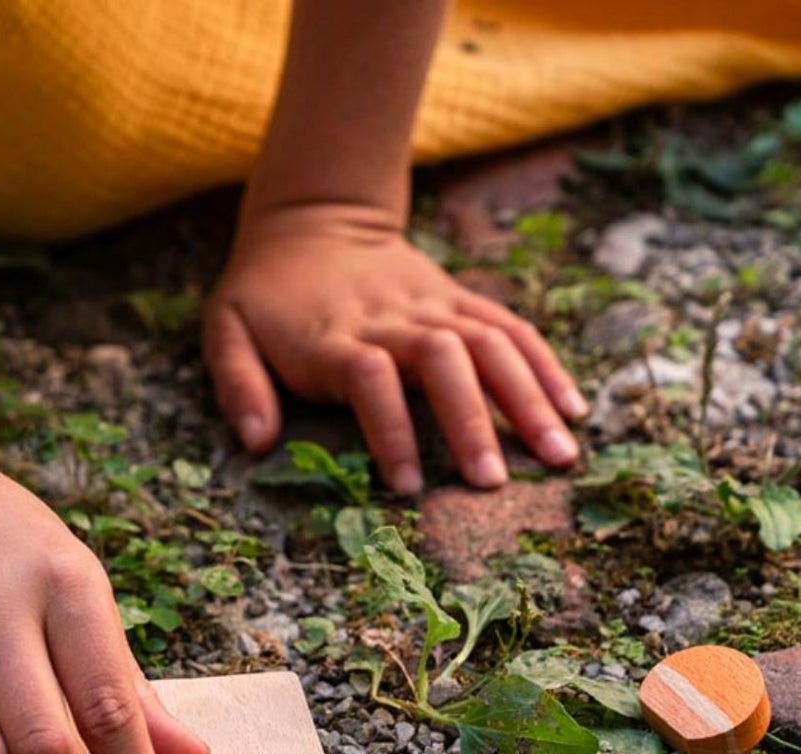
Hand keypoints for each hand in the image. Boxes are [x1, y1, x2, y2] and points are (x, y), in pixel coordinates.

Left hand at [203, 204, 585, 494]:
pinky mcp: (463, 301)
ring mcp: (436, 306)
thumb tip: (256, 443)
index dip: (390, 429)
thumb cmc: (266, 295)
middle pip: (445, 360)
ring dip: (529, 399)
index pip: (371, 378)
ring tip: (560, 456)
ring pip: (492, 344)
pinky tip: (574, 412)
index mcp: (336, 336)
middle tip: (494, 484)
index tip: (408, 486)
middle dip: (472, 421)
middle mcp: (394, 319)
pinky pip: (513, 329)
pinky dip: (546, 368)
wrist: (314, 220)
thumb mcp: (226, 330)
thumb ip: (238, 385)